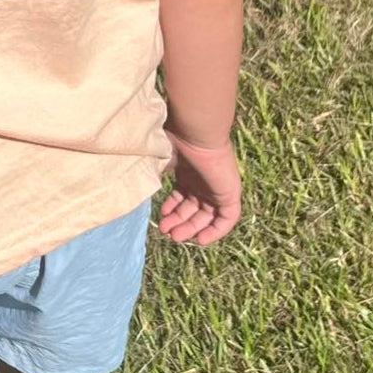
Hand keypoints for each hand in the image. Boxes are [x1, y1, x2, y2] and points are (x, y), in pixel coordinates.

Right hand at [158, 130, 241, 244]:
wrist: (195, 133)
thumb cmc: (175, 142)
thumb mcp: (159, 161)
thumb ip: (153, 176)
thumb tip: (142, 188)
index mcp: (188, 173)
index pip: (182, 197)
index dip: (172, 209)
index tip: (161, 217)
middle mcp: (203, 182)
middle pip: (193, 209)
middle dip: (179, 222)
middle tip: (166, 232)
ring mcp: (217, 188)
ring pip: (206, 216)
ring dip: (191, 228)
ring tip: (175, 236)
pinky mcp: (230, 193)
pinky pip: (227, 219)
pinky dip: (215, 231)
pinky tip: (200, 239)